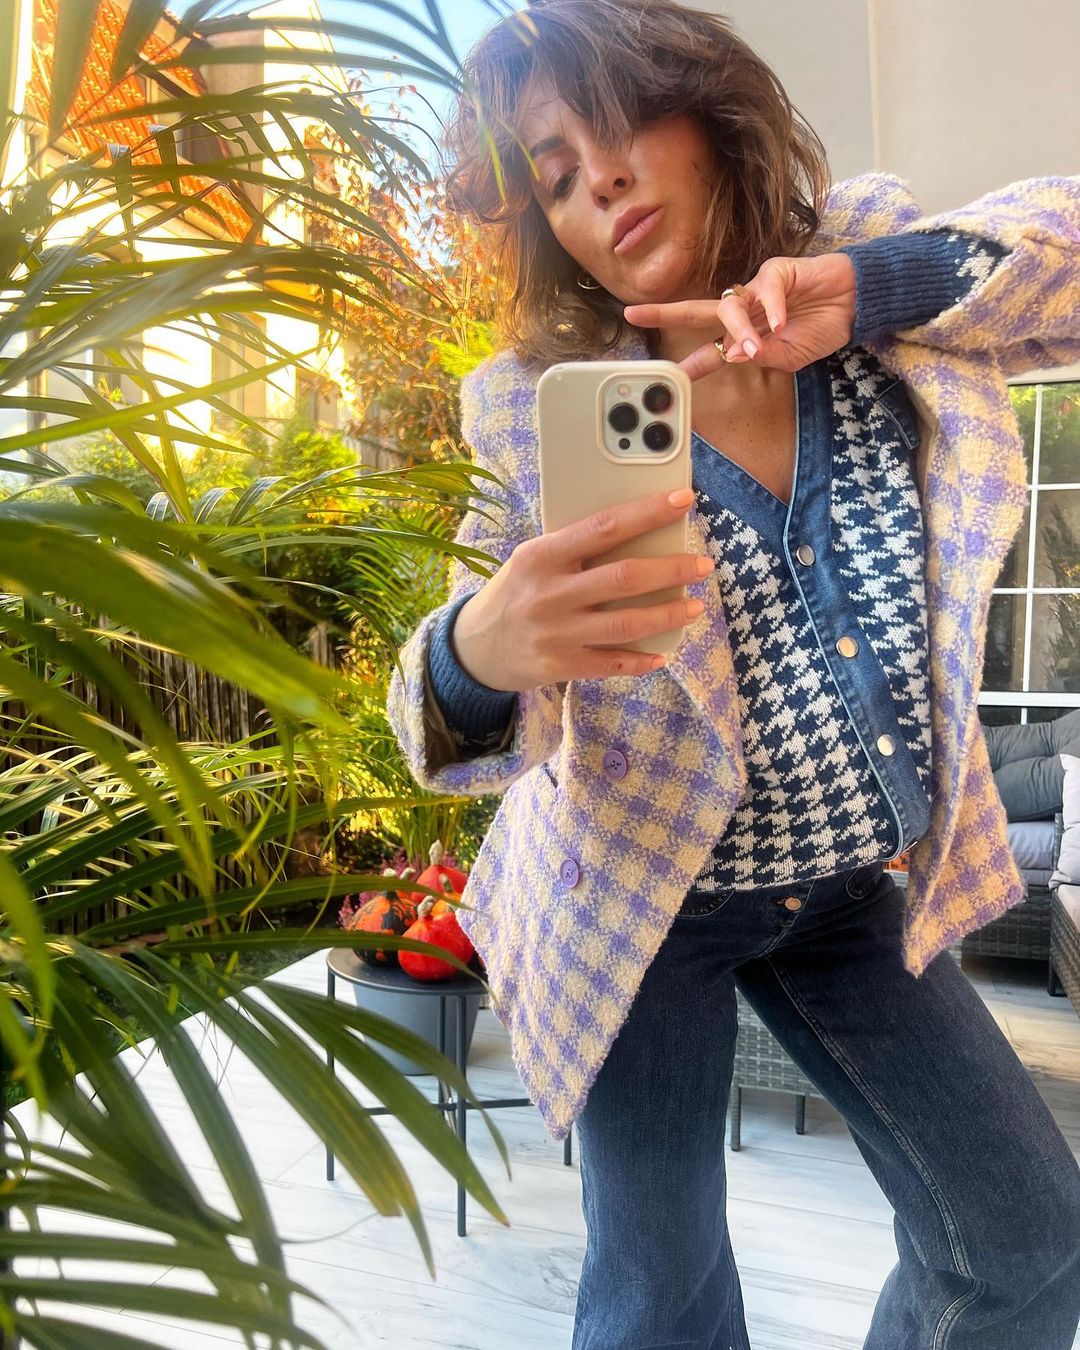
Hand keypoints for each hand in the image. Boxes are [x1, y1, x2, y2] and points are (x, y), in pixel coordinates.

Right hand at [451, 489, 712, 689]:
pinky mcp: (561, 665)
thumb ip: (576, 548)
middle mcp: (549, 593)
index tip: (683, 499)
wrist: (474, 646)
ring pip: (626, 624)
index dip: (648, 512)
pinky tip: (663, 653)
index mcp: (542, 555)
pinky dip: (642, 659)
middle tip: (702, 565)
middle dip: (671, 570)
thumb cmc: (517, 591)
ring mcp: (556, 633)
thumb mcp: (534, 559)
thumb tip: (640, 533)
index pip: (604, 527)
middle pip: (624, 577)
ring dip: (667, 614)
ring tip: (693, 605)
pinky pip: (612, 663)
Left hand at [623, 252, 856, 379]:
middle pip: (697, 313)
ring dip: (739, 330)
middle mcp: (745, 311)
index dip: (690, 364)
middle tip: (633, 313)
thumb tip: (731, 355)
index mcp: (747, 337)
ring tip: (754, 348)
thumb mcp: (791, 359)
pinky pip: (765, 289)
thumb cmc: (823, 330)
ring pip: (731, 306)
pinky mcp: (777, 271)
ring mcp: (757, 290)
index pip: (711, 351)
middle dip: (665, 314)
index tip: (666, 376)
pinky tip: (781, 322)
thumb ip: (762, 358)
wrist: (855, 305)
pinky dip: (771, 308)